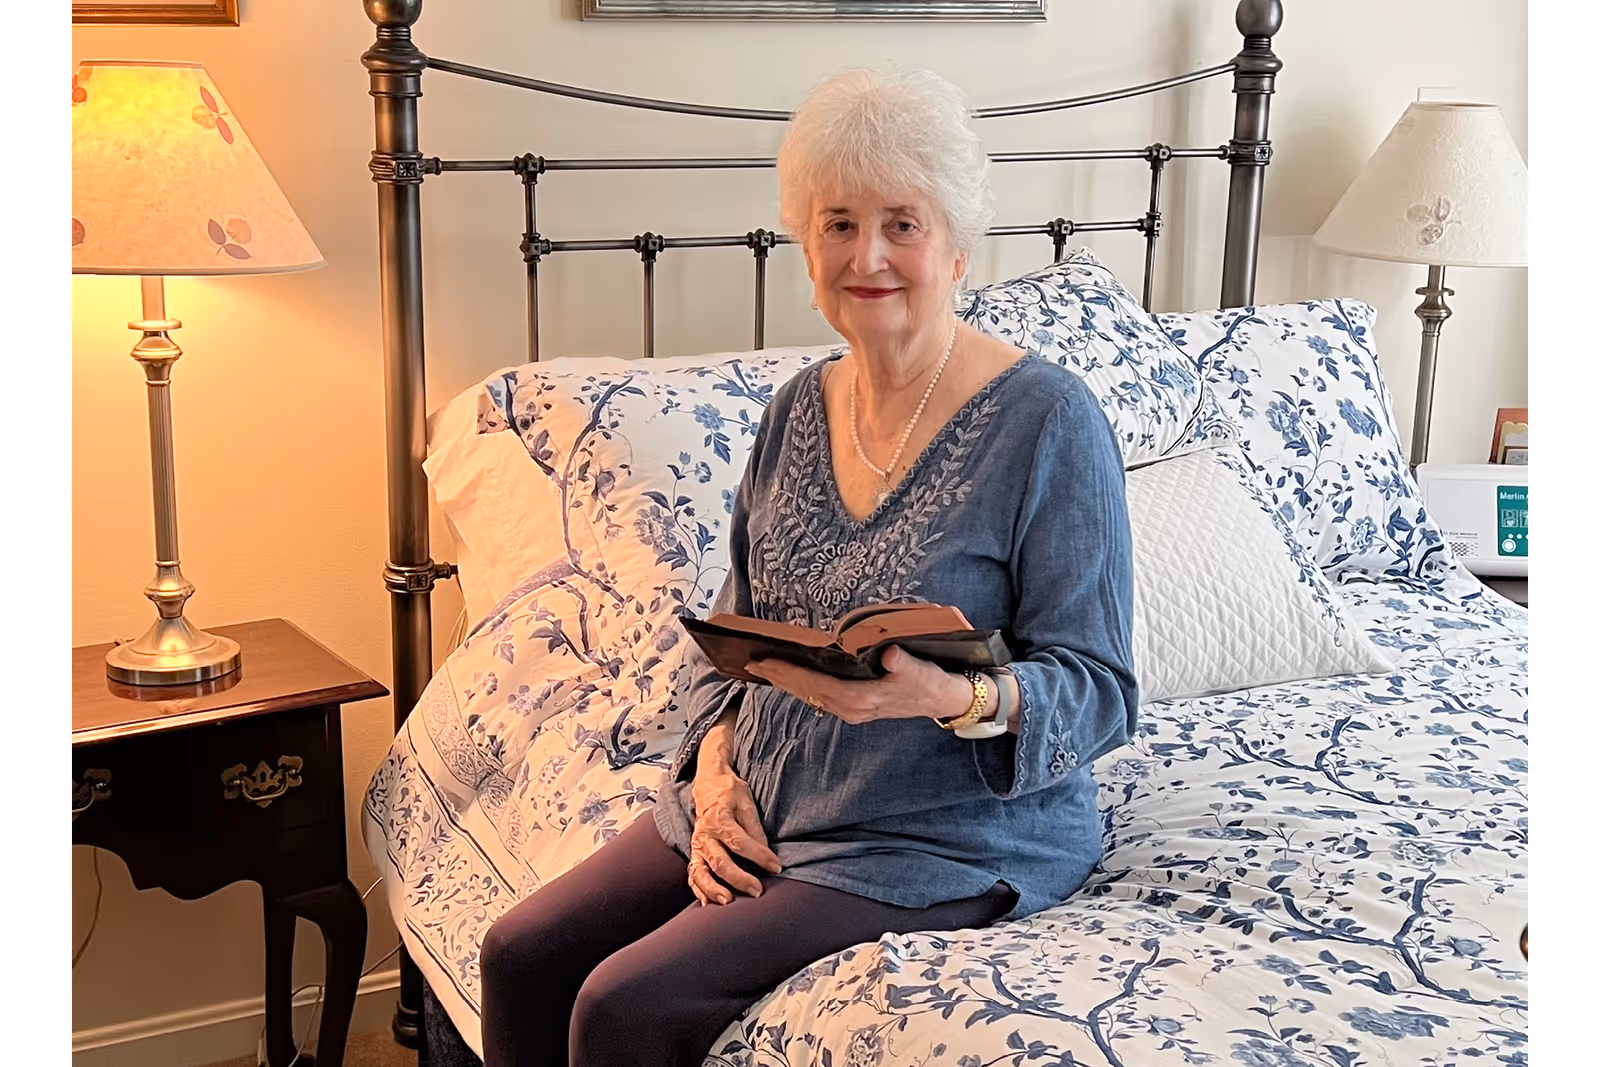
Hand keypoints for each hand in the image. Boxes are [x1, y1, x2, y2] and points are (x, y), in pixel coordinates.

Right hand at [688, 767, 781, 905]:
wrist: (708, 785)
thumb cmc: (729, 793)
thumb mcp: (746, 803)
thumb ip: (754, 829)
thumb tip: (765, 853)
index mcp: (719, 819)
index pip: (740, 842)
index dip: (759, 856)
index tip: (776, 866)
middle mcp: (704, 835)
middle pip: (720, 862)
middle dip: (739, 879)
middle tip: (757, 891)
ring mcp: (697, 846)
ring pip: (700, 872)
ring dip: (713, 889)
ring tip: (727, 902)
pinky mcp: (695, 854)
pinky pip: (693, 875)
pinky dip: (699, 890)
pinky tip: (708, 903)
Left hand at [745, 645, 970, 725]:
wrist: (944, 699)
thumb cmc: (931, 682)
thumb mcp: (921, 671)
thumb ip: (905, 664)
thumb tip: (890, 655)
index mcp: (862, 699)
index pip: (816, 685)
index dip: (789, 673)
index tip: (765, 662)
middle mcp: (852, 708)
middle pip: (807, 691)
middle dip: (779, 677)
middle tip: (750, 662)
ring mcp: (853, 709)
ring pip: (811, 694)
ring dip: (787, 681)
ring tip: (764, 667)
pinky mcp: (855, 705)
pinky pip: (820, 694)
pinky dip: (802, 684)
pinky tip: (793, 675)